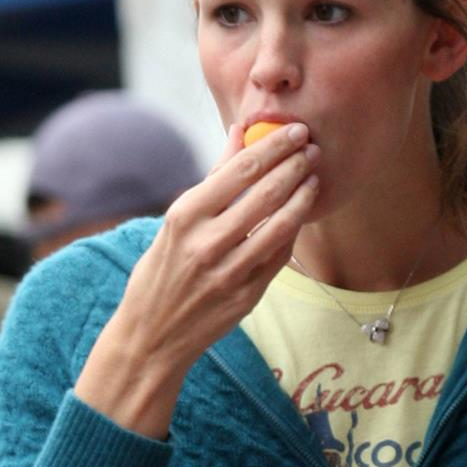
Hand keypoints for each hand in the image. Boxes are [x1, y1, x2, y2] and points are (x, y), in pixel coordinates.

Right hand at [76, 121, 319, 435]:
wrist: (152, 335)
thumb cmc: (162, 269)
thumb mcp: (176, 221)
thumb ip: (213, 178)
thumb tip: (241, 132)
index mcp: (185, 216)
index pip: (240, 169)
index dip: (275, 146)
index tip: (295, 131)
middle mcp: (207, 243)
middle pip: (265, 193)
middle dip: (295, 165)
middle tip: (313, 148)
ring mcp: (229, 273)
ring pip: (280, 226)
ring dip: (302, 197)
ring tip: (313, 179)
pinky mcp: (246, 297)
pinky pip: (279, 257)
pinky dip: (292, 232)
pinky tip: (299, 215)